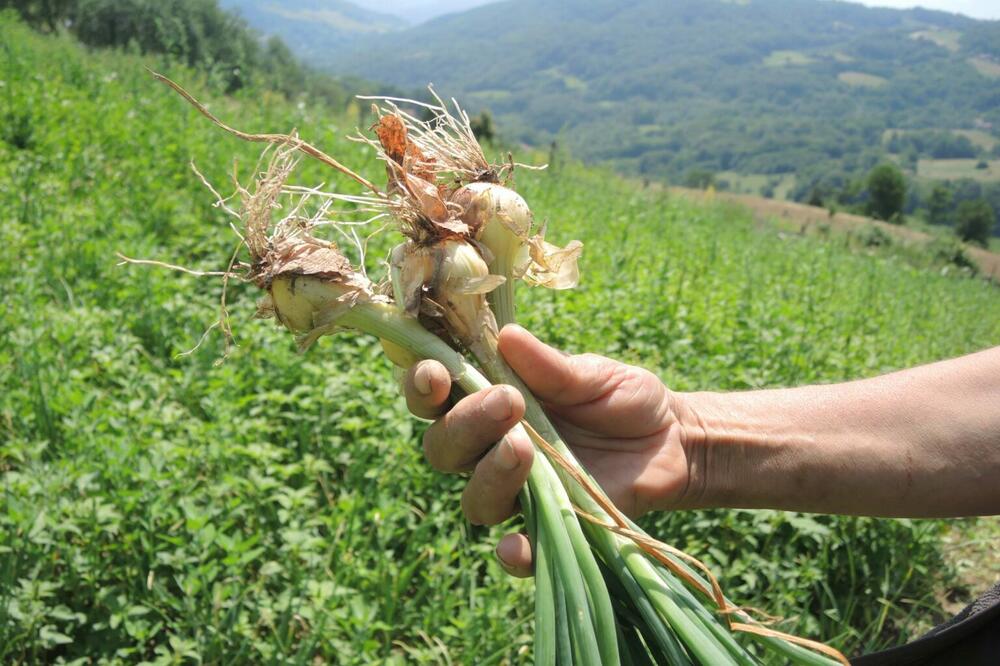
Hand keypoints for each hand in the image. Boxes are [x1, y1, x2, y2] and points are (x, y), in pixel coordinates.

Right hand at [402, 325, 696, 576]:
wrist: (673, 441)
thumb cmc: (622, 398)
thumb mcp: (593, 374)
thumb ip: (550, 366)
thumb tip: (507, 336)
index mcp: (488, 400)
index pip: (436, 396)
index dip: (422, 386)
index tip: (436, 373)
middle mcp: (490, 448)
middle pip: (444, 448)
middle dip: (465, 424)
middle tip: (507, 403)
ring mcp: (517, 491)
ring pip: (473, 497)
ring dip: (489, 474)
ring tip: (523, 448)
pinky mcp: (548, 528)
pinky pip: (519, 549)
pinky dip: (514, 551)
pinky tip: (516, 545)